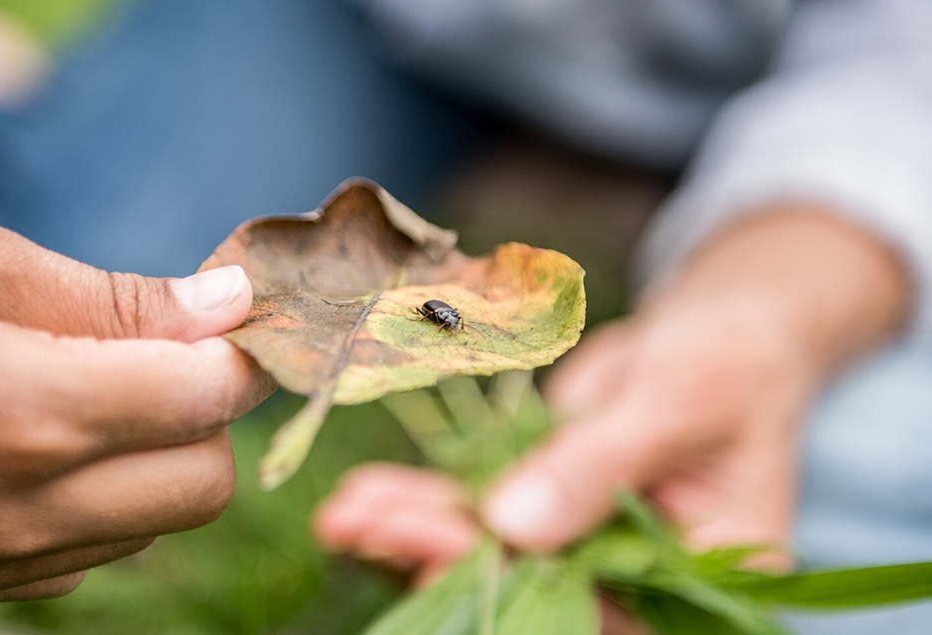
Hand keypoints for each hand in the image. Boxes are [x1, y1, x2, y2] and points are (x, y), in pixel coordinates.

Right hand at [0, 222, 274, 601]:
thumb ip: (108, 299)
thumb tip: (227, 305)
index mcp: (29, 414)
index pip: (208, 397)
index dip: (241, 350)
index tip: (236, 316)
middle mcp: (24, 510)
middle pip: (205, 479)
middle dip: (208, 412)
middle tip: (167, 350)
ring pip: (159, 520)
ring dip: (161, 455)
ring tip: (99, 388)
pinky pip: (96, 548)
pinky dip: (108, 496)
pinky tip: (53, 443)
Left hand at [315, 209, 906, 632]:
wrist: (721, 332)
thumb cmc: (727, 362)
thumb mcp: (674, 403)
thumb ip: (598, 466)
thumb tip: (513, 529)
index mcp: (694, 578)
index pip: (598, 604)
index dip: (513, 583)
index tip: (432, 548)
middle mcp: (633, 575)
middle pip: (528, 583)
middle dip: (437, 553)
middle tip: (357, 526)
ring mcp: (583, 539)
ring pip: (491, 548)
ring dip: (414, 528)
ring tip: (343, 512)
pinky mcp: (545, 501)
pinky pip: (482, 510)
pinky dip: (427, 499)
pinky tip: (367, 495)